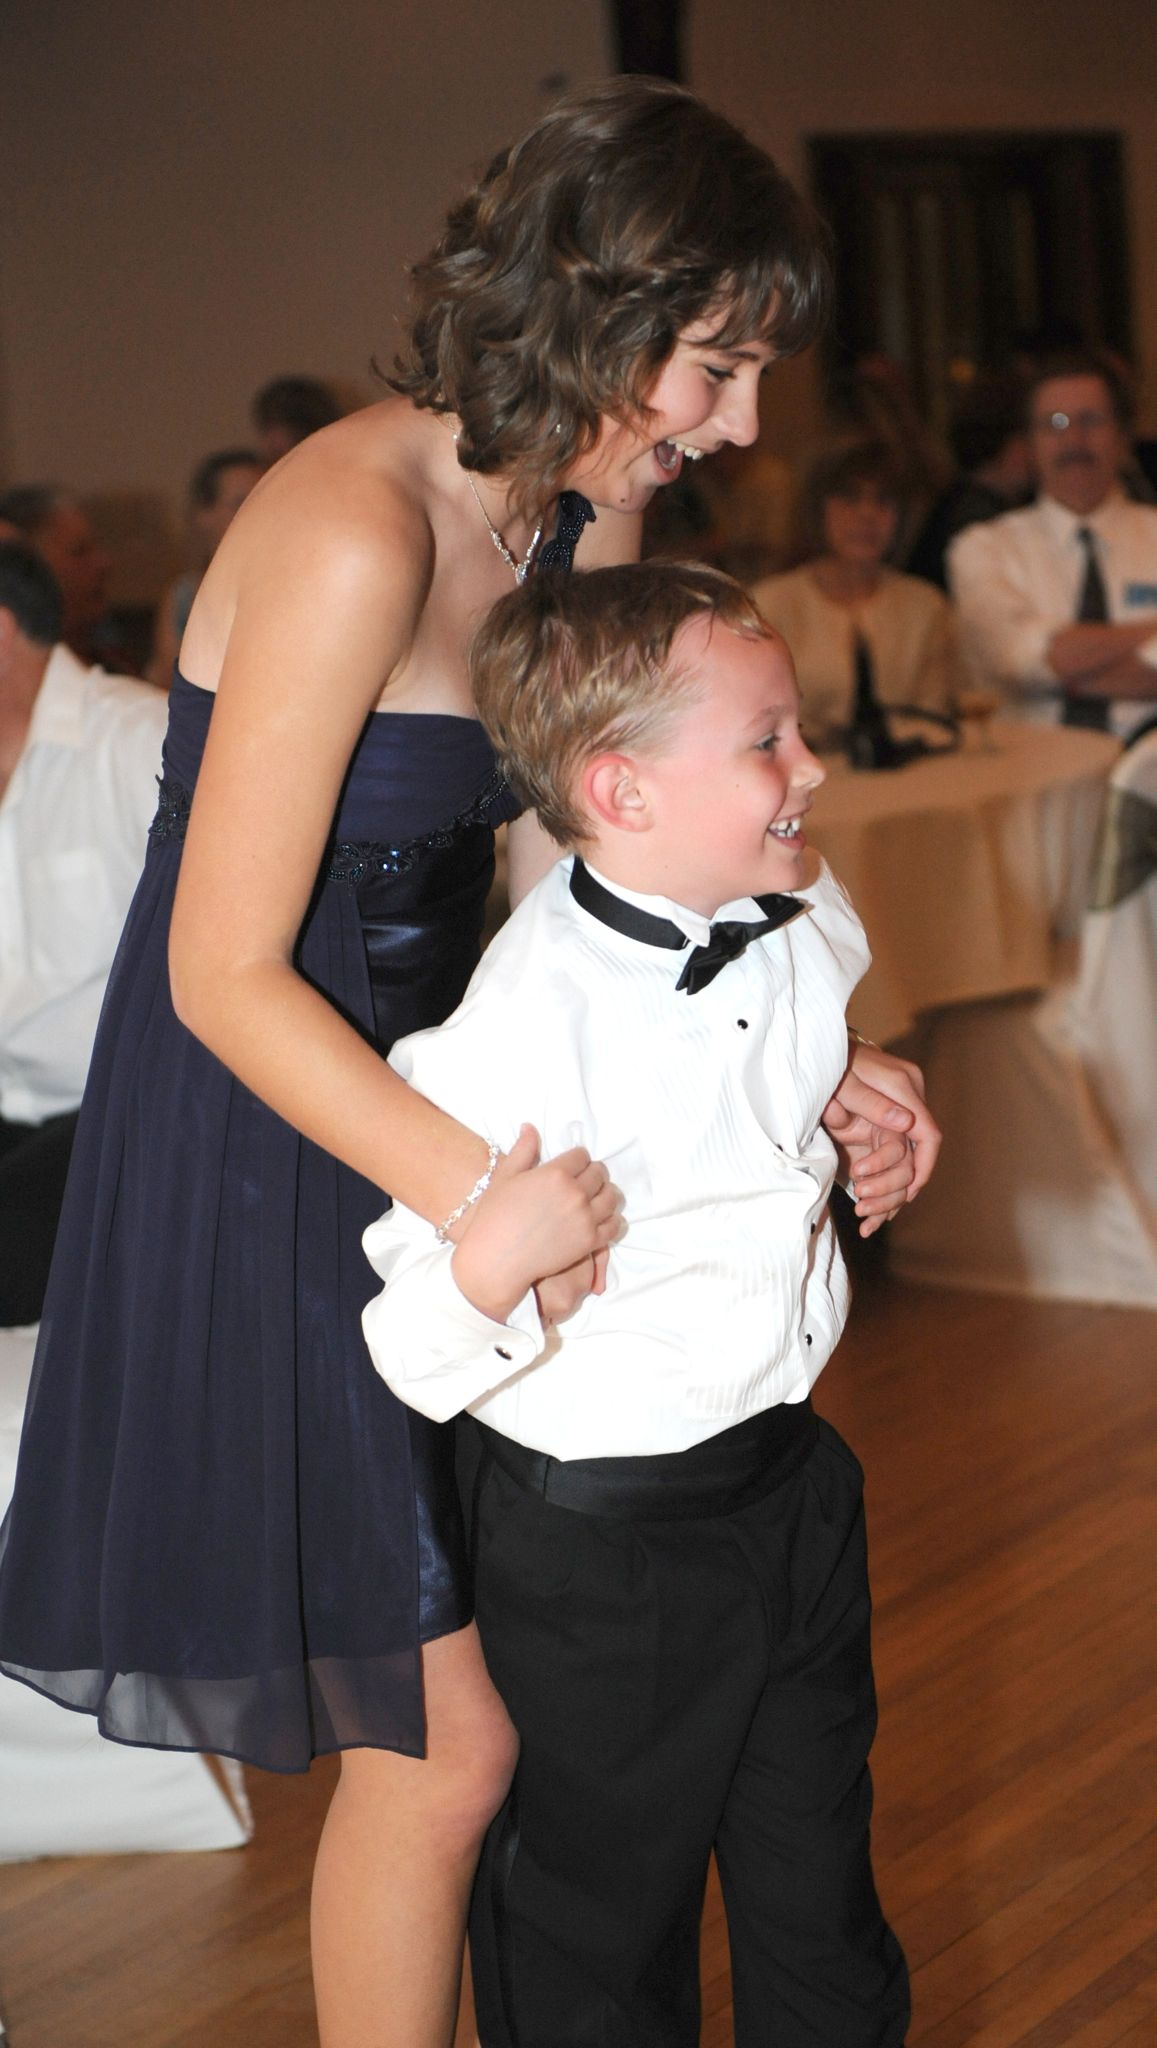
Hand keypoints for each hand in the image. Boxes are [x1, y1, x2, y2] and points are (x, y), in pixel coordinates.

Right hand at [451, 1126, 619, 1322]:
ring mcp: (585, 1218)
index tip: (574, 1165)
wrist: (496, 1260)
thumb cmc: (494, 1218)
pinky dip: (614, 1220)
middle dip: (594, 1174)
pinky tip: (606, 1219)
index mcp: (555, 1173)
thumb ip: (522, 1151)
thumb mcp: (504, 1178)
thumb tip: (530, 1127)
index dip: (578, 1159)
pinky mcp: (590, 1241)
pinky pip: (614, 1225)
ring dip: (607, 1194)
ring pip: (612, 1197)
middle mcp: (575, 1192)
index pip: (582, 1156)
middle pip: (600, 1173)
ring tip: (598, 1198)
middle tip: (587, 1181)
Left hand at [821, 1038, 940, 1234]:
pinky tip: (867, 1208)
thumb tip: (906, 1126)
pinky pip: (890, 1156)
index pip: (928, 1133)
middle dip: (897, 1184)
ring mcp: (895, 1112)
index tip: (911, 1193)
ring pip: (904, 1159)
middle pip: (917, 1153)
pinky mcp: (881, 1122)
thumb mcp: (845, 1082)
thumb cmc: (828, 1062)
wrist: (817, 1049)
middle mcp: (906, 1102)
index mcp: (904, 1087)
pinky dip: (880, 1181)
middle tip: (865, 1204)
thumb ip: (874, 1104)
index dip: (924, 1167)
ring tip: (863, 1213)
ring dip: (887, 1189)